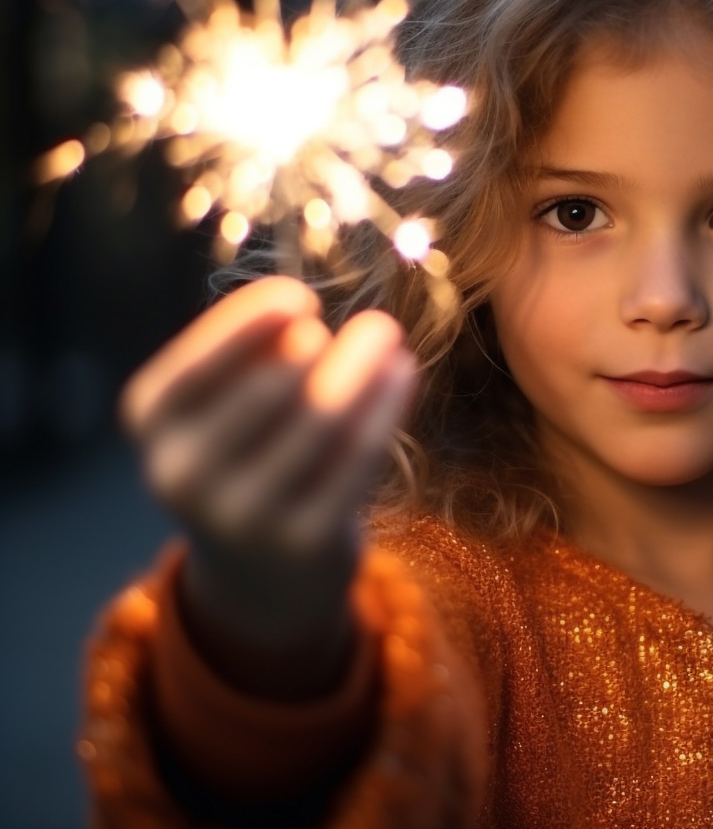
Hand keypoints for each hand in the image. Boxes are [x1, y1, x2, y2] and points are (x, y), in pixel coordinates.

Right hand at [120, 276, 417, 696]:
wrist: (262, 572)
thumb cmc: (247, 453)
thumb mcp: (224, 402)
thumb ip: (252, 355)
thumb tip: (302, 318)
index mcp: (151, 422)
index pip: (197, 360)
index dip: (252, 321)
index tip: (303, 299)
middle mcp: (181, 473)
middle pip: (273, 385)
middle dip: (332, 345)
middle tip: (377, 325)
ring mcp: (241, 514)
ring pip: (322, 418)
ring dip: (367, 367)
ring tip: (389, 338)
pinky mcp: (302, 541)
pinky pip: (357, 455)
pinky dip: (386, 405)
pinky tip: (403, 372)